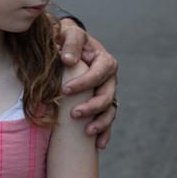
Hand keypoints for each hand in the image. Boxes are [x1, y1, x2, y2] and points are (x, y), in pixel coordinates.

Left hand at [55, 19, 117, 148]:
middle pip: (107, 95)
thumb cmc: (68, 38)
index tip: (65, 89)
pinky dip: (105, 132)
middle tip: (73, 114)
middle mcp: (109, 78)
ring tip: (87, 132)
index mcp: (104, 60)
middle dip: (92, 106)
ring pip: (110, 110)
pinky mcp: (101, 104)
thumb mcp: (70, 33)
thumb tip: (69, 61)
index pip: (99, 73)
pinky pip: (107, 120)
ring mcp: (107, 92)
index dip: (85, 83)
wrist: (68, 44)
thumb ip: (71, 43)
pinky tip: (99, 144)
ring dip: (101, 122)